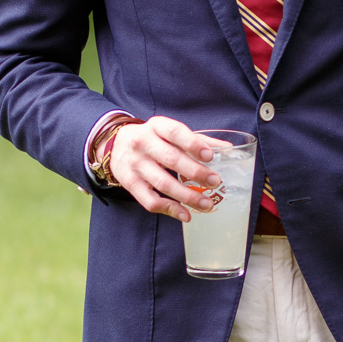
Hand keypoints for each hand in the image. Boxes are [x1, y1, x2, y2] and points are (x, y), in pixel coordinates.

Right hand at [109, 116, 223, 220]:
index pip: (174, 132)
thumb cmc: (151, 139)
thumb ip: (197, 140)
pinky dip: (169, 209)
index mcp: (156, 126)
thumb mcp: (168, 132)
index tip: (210, 155)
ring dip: (187, 196)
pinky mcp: (130, 184)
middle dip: (195, 172)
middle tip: (215, 182)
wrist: (114, 145)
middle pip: (170, 159)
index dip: (193, 143)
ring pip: (162, 183)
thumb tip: (228, 148)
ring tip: (207, 204)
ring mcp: (135, 165)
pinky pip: (150, 200)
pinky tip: (186, 215)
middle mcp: (143, 144)